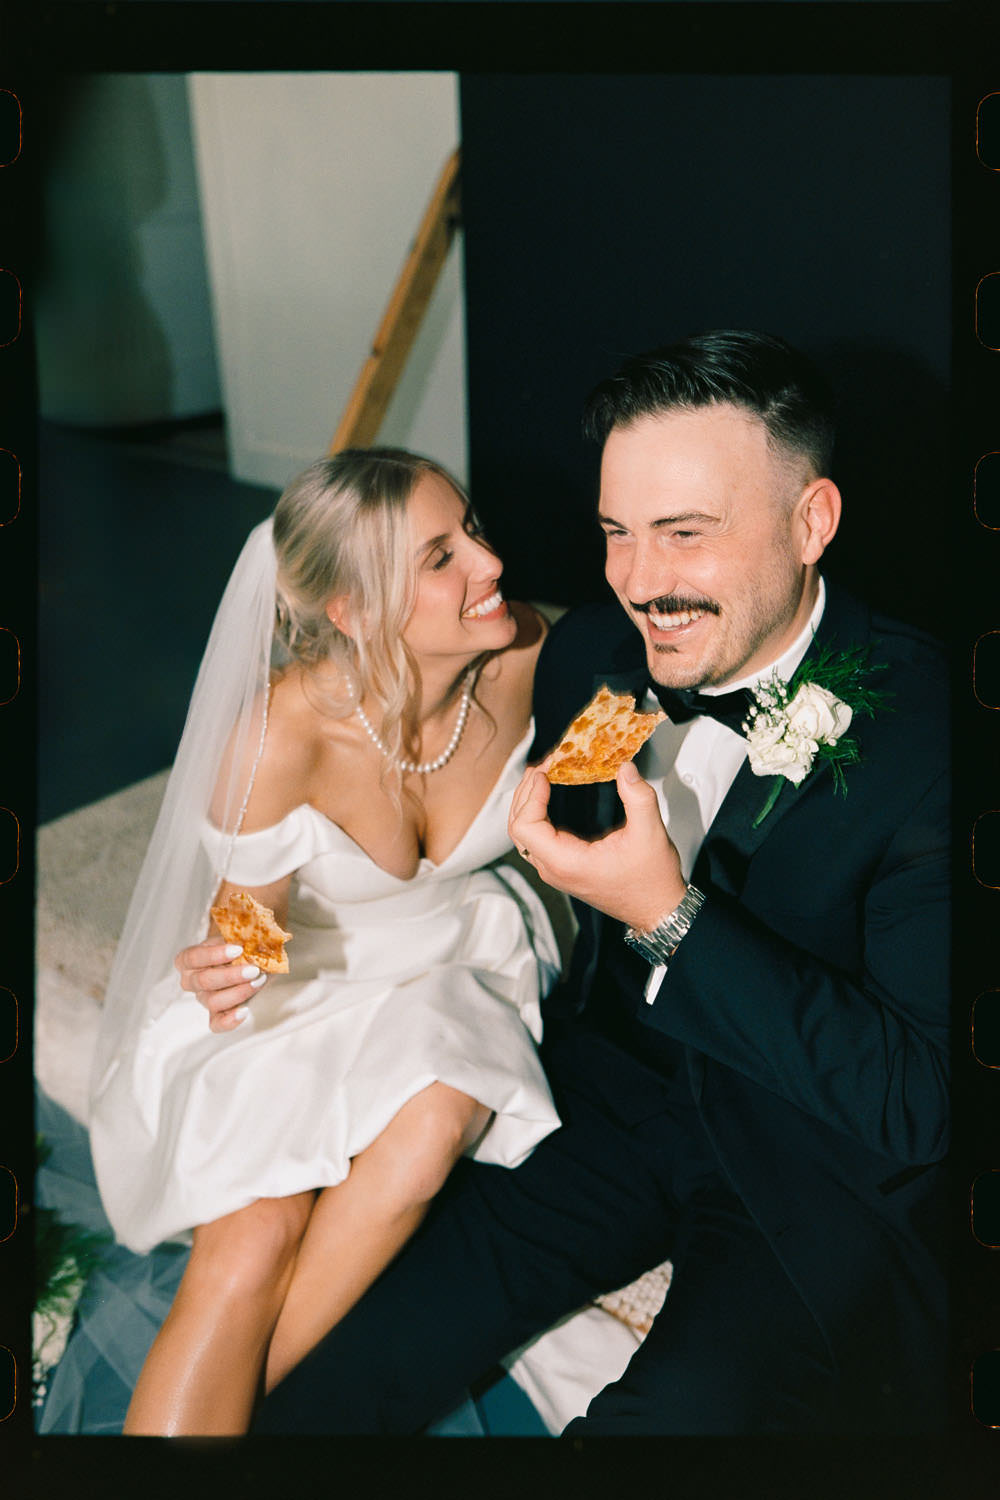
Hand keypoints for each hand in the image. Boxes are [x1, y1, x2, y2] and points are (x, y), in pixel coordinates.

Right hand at [175, 938, 267, 1032]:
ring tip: (258, 982)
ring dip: (238, 993)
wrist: (247, 956)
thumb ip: (239, 935)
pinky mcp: (217, 1014)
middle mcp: (191, 980)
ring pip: (212, 1002)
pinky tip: (244, 1011)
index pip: (193, 957)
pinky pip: (216, 1024)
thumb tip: (254, 938)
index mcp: (189, 959)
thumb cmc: (238, 943)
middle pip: (204, 981)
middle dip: (230, 976)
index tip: (238, 949)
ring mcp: (203, 998)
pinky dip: (229, 1021)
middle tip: (253, 969)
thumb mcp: (235, 934)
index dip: (214, 955)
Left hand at [508, 758, 687, 929]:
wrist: (657, 909)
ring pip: (523, 835)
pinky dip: (536, 815)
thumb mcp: (650, 833)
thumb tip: (625, 768)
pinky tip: (547, 797)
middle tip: (541, 767)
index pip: (526, 827)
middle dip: (525, 793)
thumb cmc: (651, 881)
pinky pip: (536, 840)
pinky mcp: (562, 868)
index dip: (530, 796)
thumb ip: (638, 797)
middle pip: (518, 828)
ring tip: (540, 777)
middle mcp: (554, 869)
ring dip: (527, 804)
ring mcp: (556, 870)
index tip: (545, 773)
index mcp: (567, 863)